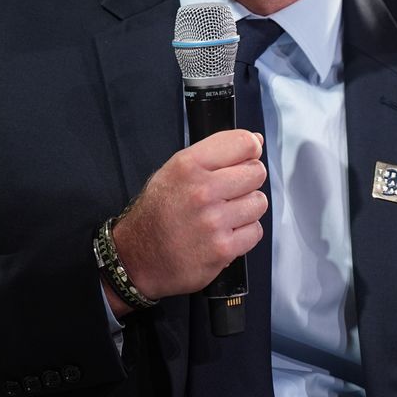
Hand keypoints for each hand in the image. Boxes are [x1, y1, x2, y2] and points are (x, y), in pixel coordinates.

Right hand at [111, 130, 267, 300]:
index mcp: (189, 165)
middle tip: (230, 191)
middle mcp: (201, 190)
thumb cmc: (158, 211)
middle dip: (247, 180)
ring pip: (259, 203)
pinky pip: (255, 231)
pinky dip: (244, 234)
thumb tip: (255, 140)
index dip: (251, 149)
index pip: (243, 143)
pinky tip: (225, 233)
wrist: (138, 256)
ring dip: (247, 209)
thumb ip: (215, 152)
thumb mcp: (175, 170)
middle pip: (256, 172)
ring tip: (225, 214)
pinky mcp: (222, 249)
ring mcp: (213, 221)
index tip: (247, 157)